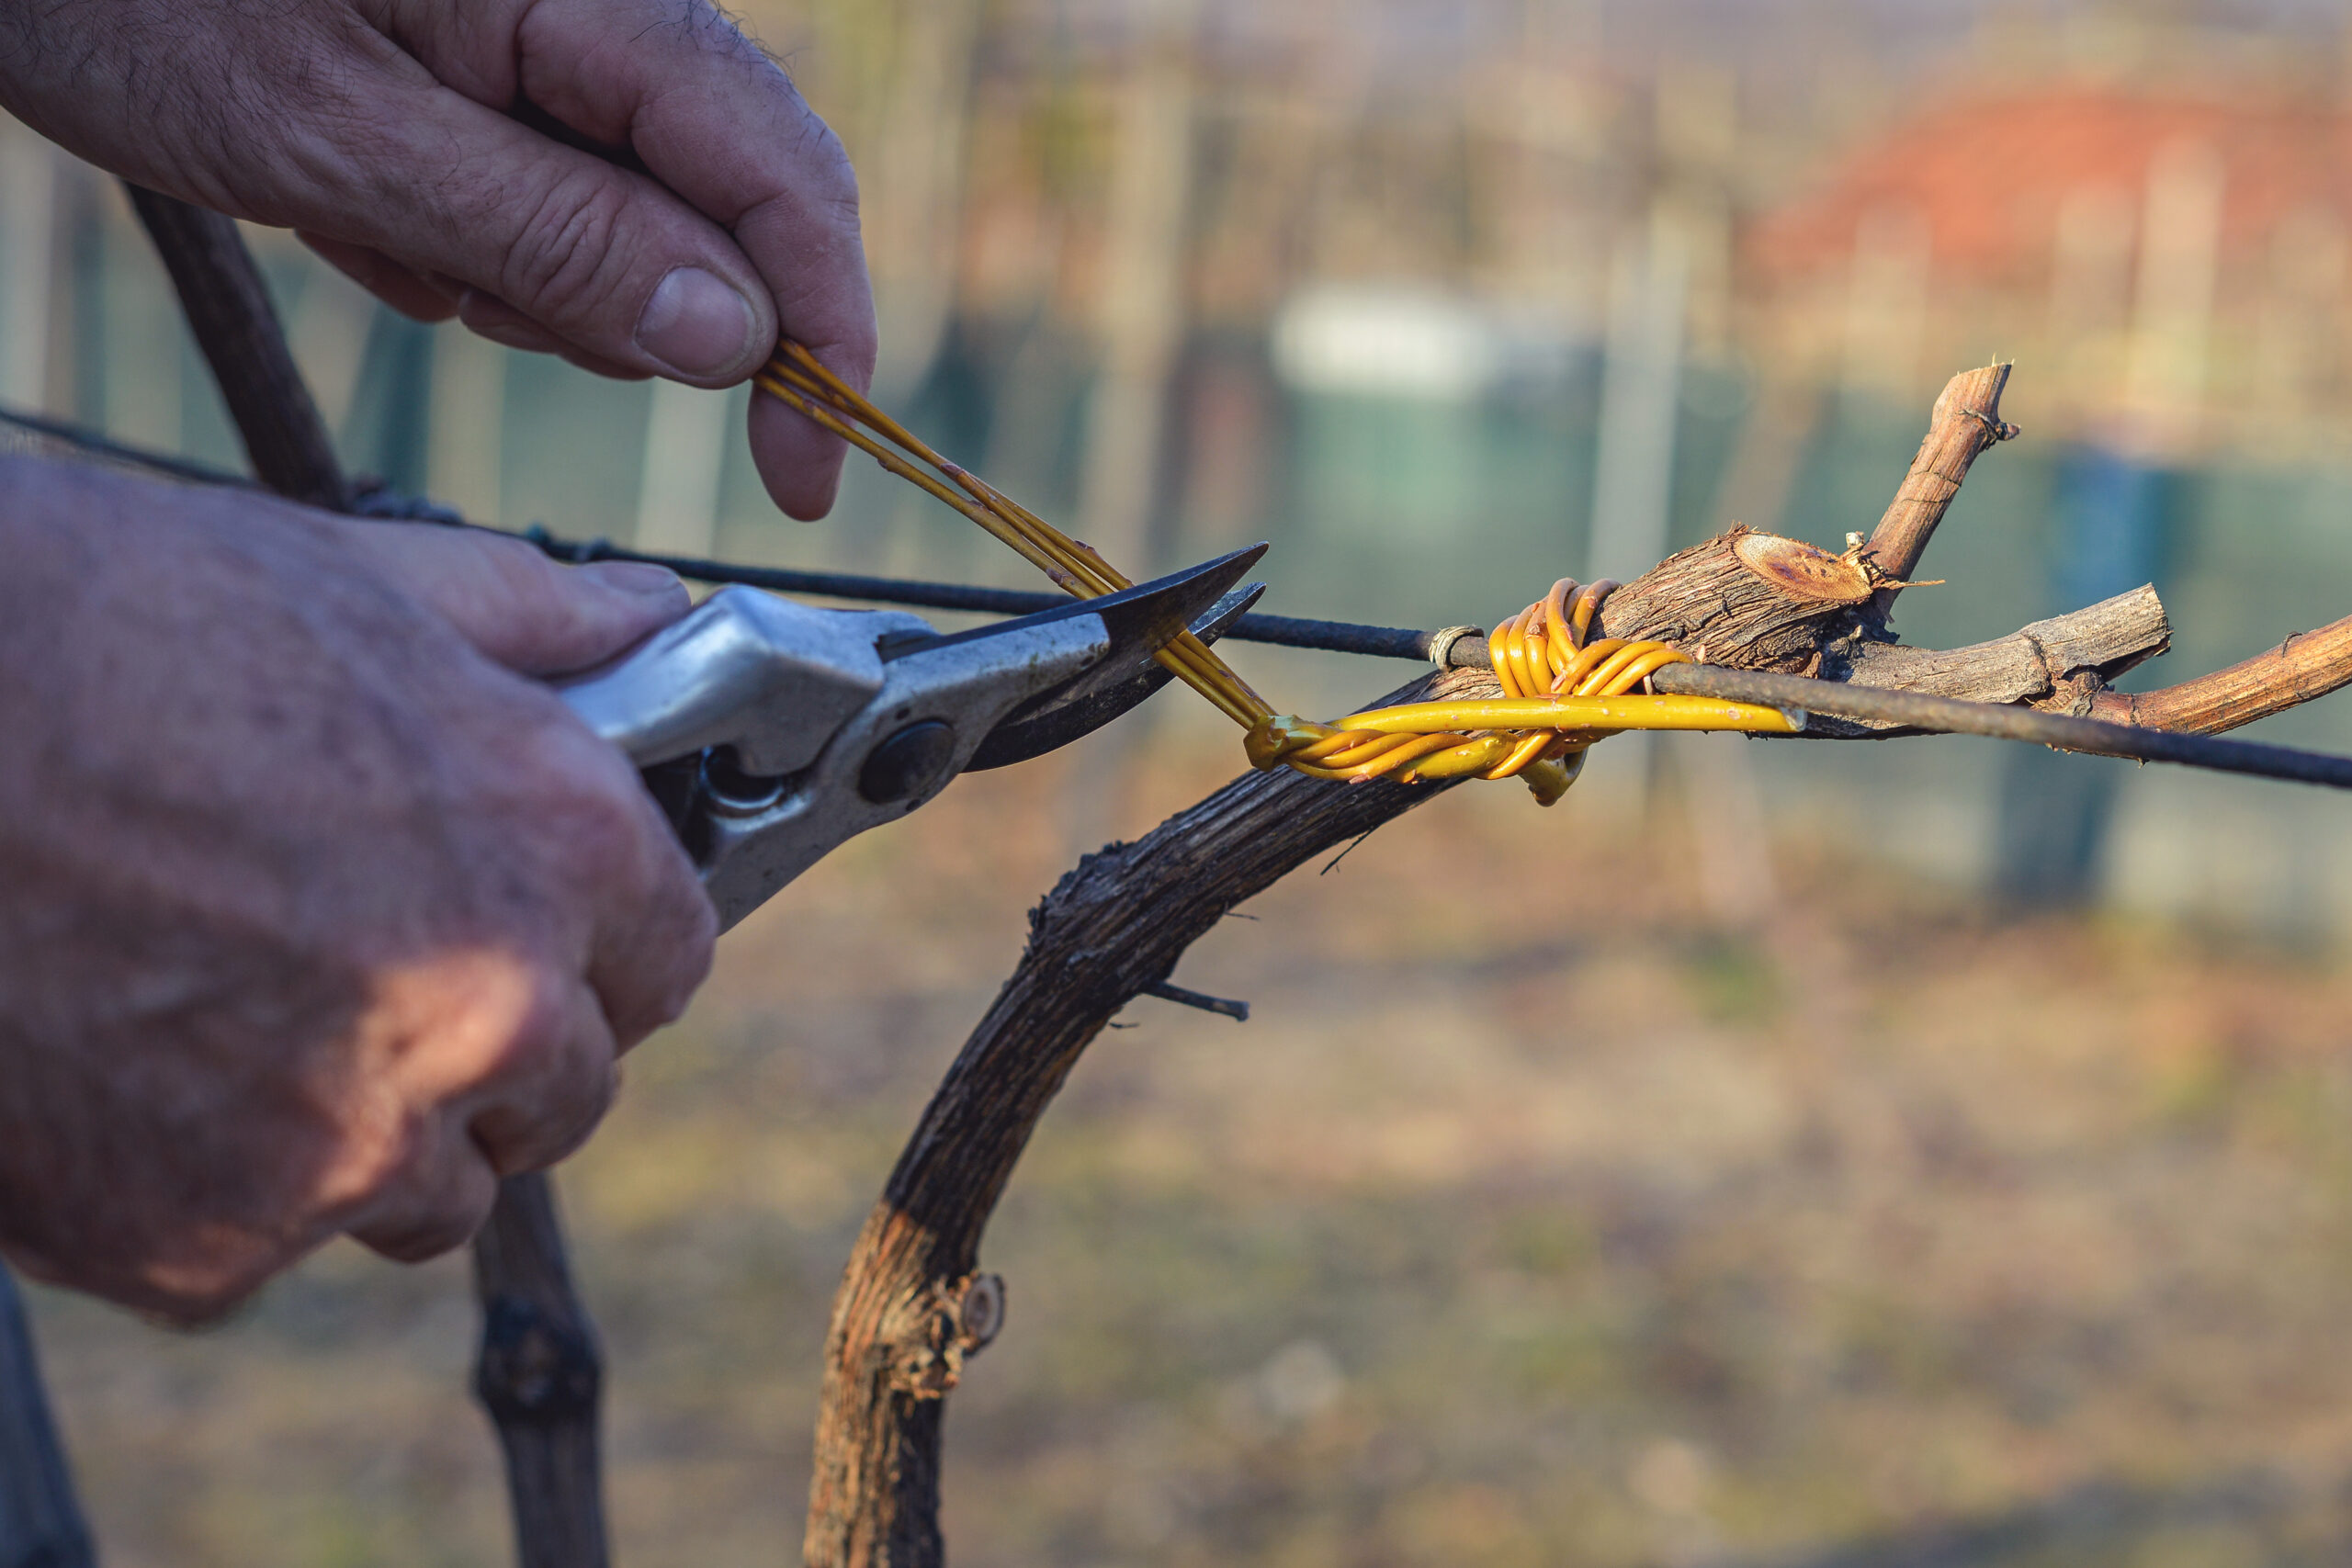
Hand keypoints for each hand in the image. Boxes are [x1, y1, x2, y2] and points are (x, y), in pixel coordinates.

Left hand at [0, 0, 874, 519]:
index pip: (788, 177)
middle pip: (731, 209)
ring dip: (529, 282)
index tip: (808, 476)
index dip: (825, 336)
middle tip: (477, 300)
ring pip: (639, 230)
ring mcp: (554, 46)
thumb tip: (738, 338)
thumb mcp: (344, 142)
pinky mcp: (499, 83)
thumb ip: (557, 237)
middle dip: (635, 308)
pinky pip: (550, 214)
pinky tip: (363, 212)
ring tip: (384, 232)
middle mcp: (602, 12)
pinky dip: (469, 251)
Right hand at [0, 458, 716, 1320]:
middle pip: (564, 1091)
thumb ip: (533, 620)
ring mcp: (351, 1146)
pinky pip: (265, 1245)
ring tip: (234, 1012)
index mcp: (558, 845)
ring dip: (370, 1133)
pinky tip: (133, 1068)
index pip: (670, 958)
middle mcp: (492, 1011)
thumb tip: (647, 611)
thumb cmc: (96, 627)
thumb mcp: (347, 579)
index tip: (541, 932)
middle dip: (495, 1045)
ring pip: (430, 1192)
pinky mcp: (208, 1244)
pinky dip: (213, 1189)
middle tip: (362, 964)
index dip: (602, 943)